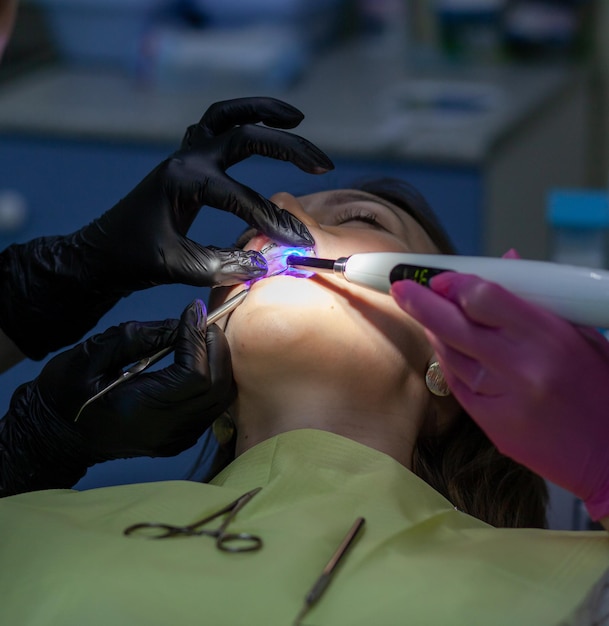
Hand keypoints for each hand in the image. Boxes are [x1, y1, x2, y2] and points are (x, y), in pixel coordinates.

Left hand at [0, 97, 332, 358]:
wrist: (101, 253)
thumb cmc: (134, 260)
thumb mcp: (179, 267)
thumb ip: (225, 266)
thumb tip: (268, 263)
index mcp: (183, 181)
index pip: (242, 198)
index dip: (274, 221)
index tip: (301, 243)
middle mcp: (186, 159)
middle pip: (245, 136)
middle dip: (287, 148)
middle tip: (323, 164)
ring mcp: (184, 154)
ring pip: (227, 116)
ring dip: (262, 111)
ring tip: (297, 118)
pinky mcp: (184, 160)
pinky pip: (215, 126)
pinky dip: (241, 118)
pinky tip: (262, 126)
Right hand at [0, 300, 231, 495]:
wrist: (55, 436)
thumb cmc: (64, 394)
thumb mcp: (91, 355)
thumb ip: (138, 338)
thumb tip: (181, 324)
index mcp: (141, 411)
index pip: (194, 375)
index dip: (198, 339)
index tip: (193, 311)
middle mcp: (166, 431)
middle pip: (217, 387)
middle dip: (215, 347)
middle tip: (202, 321)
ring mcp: (176, 439)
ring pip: (221, 398)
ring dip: (219, 362)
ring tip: (202, 336)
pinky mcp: (180, 438)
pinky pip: (213, 407)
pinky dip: (215, 379)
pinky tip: (200, 359)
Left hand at [392, 271, 608, 520]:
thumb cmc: (602, 390)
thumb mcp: (583, 335)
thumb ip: (539, 300)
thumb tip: (507, 260)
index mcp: (548, 337)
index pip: (484, 298)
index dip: (455, 284)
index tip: (440, 278)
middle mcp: (520, 366)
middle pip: (454, 325)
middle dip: (420, 302)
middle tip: (400, 288)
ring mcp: (502, 398)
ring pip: (450, 355)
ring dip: (433, 331)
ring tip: (423, 314)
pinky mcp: (491, 425)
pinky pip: (457, 385)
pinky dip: (447, 362)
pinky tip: (444, 348)